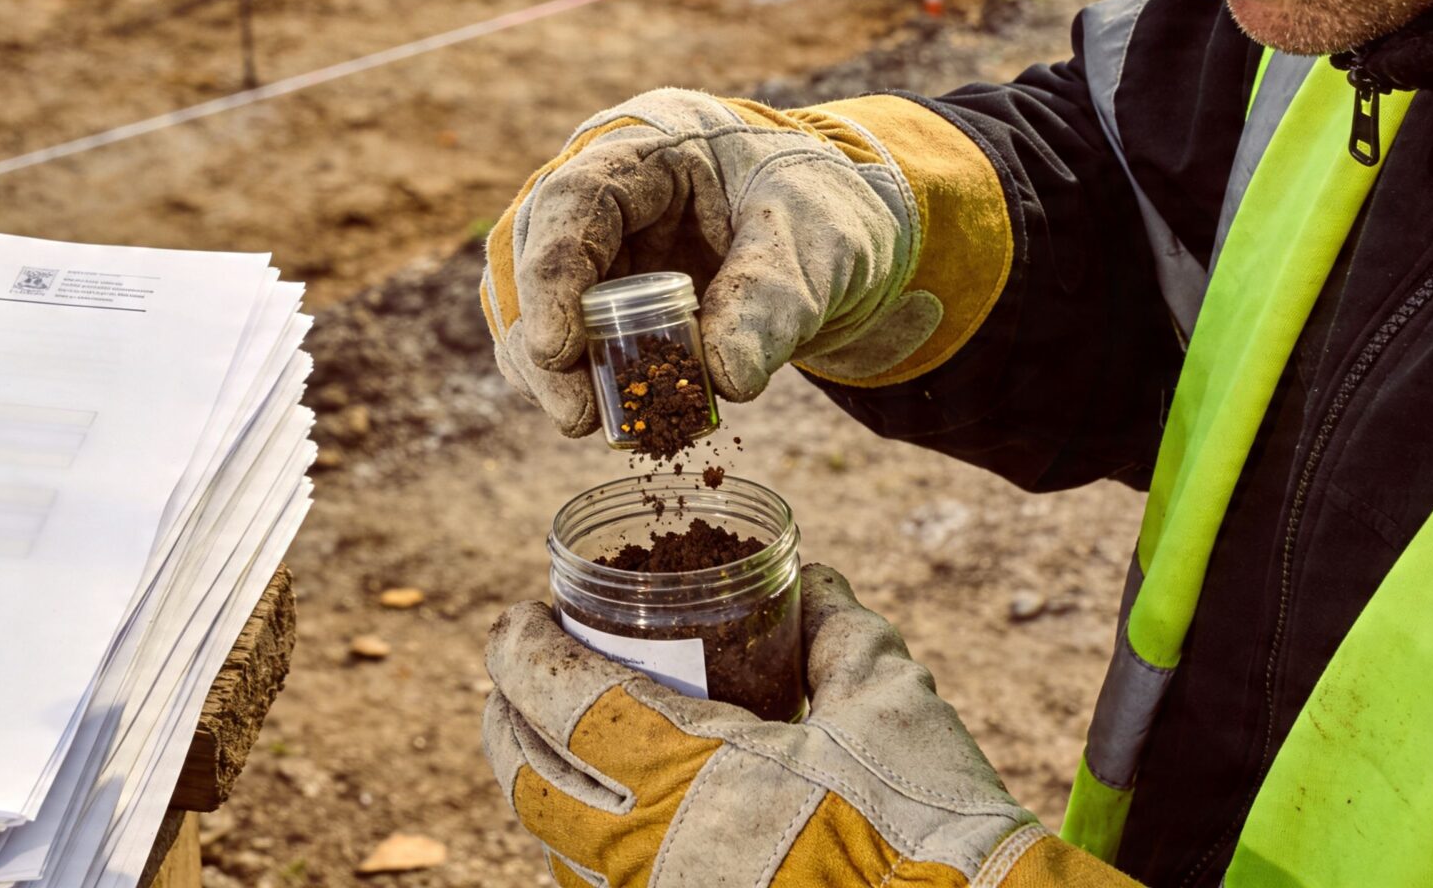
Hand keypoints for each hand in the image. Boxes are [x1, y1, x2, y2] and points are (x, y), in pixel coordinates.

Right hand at [479, 89, 937, 434]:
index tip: (559, 348)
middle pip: (529, 257)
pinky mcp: (597, 299)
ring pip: (529, 304)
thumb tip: (728, 382)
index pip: (575, 199)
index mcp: (646, 154)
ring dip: (550, 372)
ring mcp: (591, 249)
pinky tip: (615, 418)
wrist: (821, 230)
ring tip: (591, 425)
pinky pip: (565, 341)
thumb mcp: (816, 242)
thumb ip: (774, 299)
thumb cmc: (812, 210)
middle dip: (538, 341)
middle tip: (574, 415)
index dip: (553, 272)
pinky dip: (581, 383)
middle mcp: (598, 198)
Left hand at [481, 568, 1132, 887]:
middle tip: (516, 678)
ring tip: (551, 744)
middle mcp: (648, 849)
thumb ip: (833, 627)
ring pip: (555, 846)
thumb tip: (809, 581)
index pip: (558, 696)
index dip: (521, 648)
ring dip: (541, 786)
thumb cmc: (929, 816)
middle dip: (504, 719)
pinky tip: (613, 822)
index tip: (518, 616)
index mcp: (685, 772)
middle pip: (524, 778)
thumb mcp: (883, 694)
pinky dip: (587, 851)